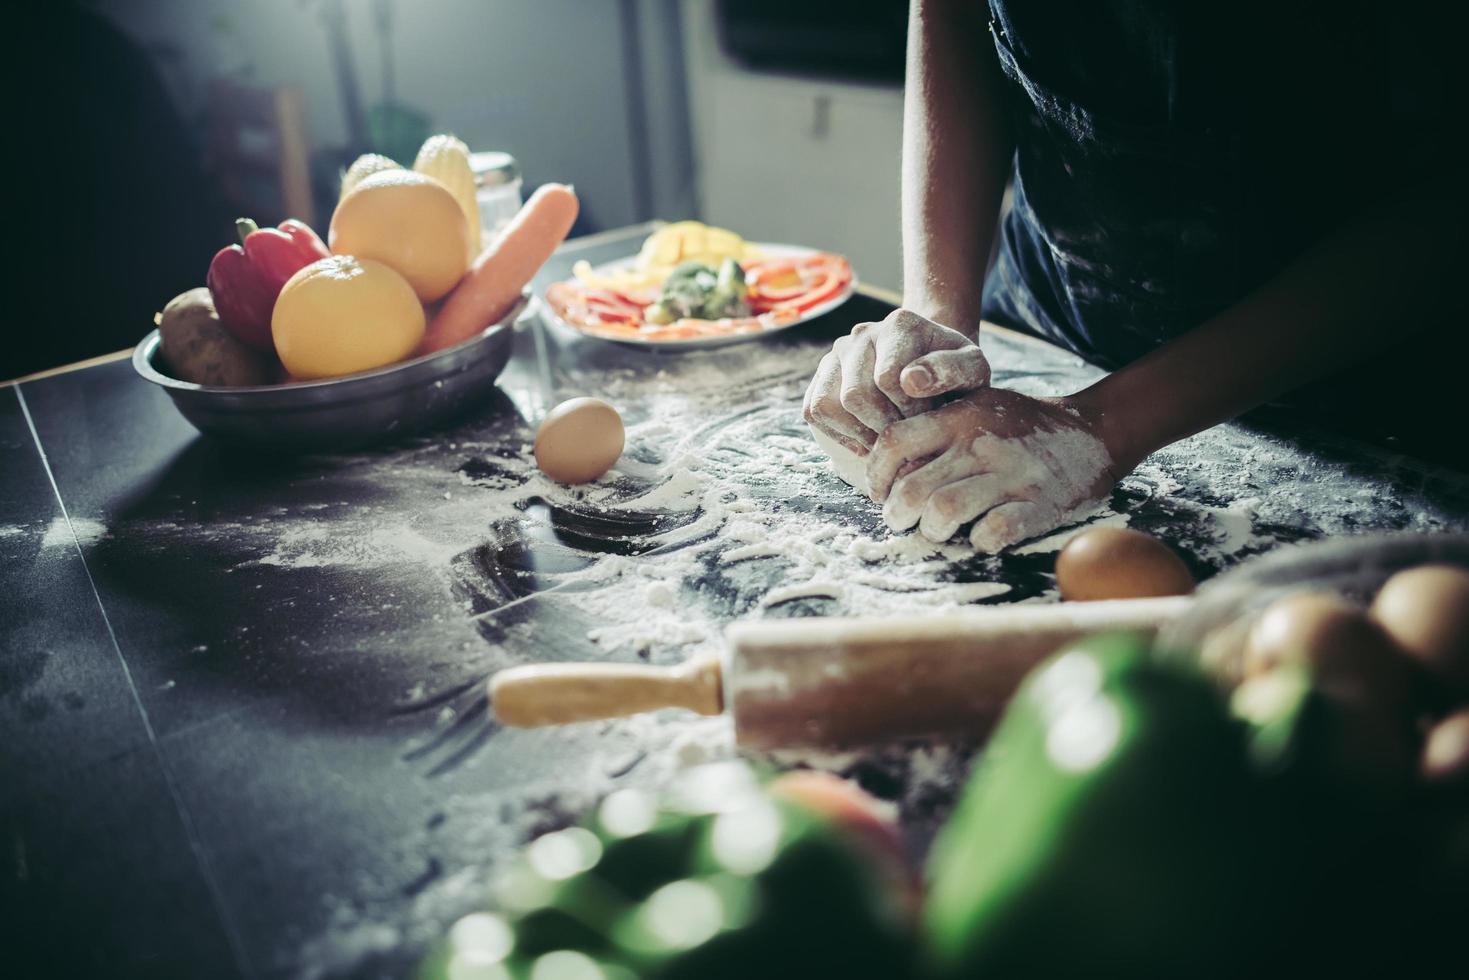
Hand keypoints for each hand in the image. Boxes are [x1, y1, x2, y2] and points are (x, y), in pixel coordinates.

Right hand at [802, 308, 990, 454]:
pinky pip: (814, 410)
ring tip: (888, 439)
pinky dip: (839, 433)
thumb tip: (910, 380)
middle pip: (855, 396)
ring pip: (828, 405)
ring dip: (860, 432)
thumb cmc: (954, 371)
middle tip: (909, 435)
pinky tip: (868, 438)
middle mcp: (861, 333)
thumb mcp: (972, 368)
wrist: (933, 363)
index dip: (910, 410)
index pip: (887, 379)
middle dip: (884, 426)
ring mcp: (837, 353)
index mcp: (900, 324)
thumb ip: (953, 370)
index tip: (929, 418)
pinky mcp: (822, 376)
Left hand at [865, 388, 1117, 552]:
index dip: (875, 474)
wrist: (1092, 432)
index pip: (894, 443)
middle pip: (912, 489)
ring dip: (932, 530)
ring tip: (937, 530)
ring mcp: (1010, 476)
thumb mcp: (975, 404)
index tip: (878, 491)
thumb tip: (883, 458)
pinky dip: (980, 542)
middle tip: (901, 519)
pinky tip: (981, 536)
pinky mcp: (1038, 505)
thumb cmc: (1018, 424)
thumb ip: (932, 423)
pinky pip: (994, 534)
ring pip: (944, 513)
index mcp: (959, 418)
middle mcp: (980, 444)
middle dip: (897, 514)